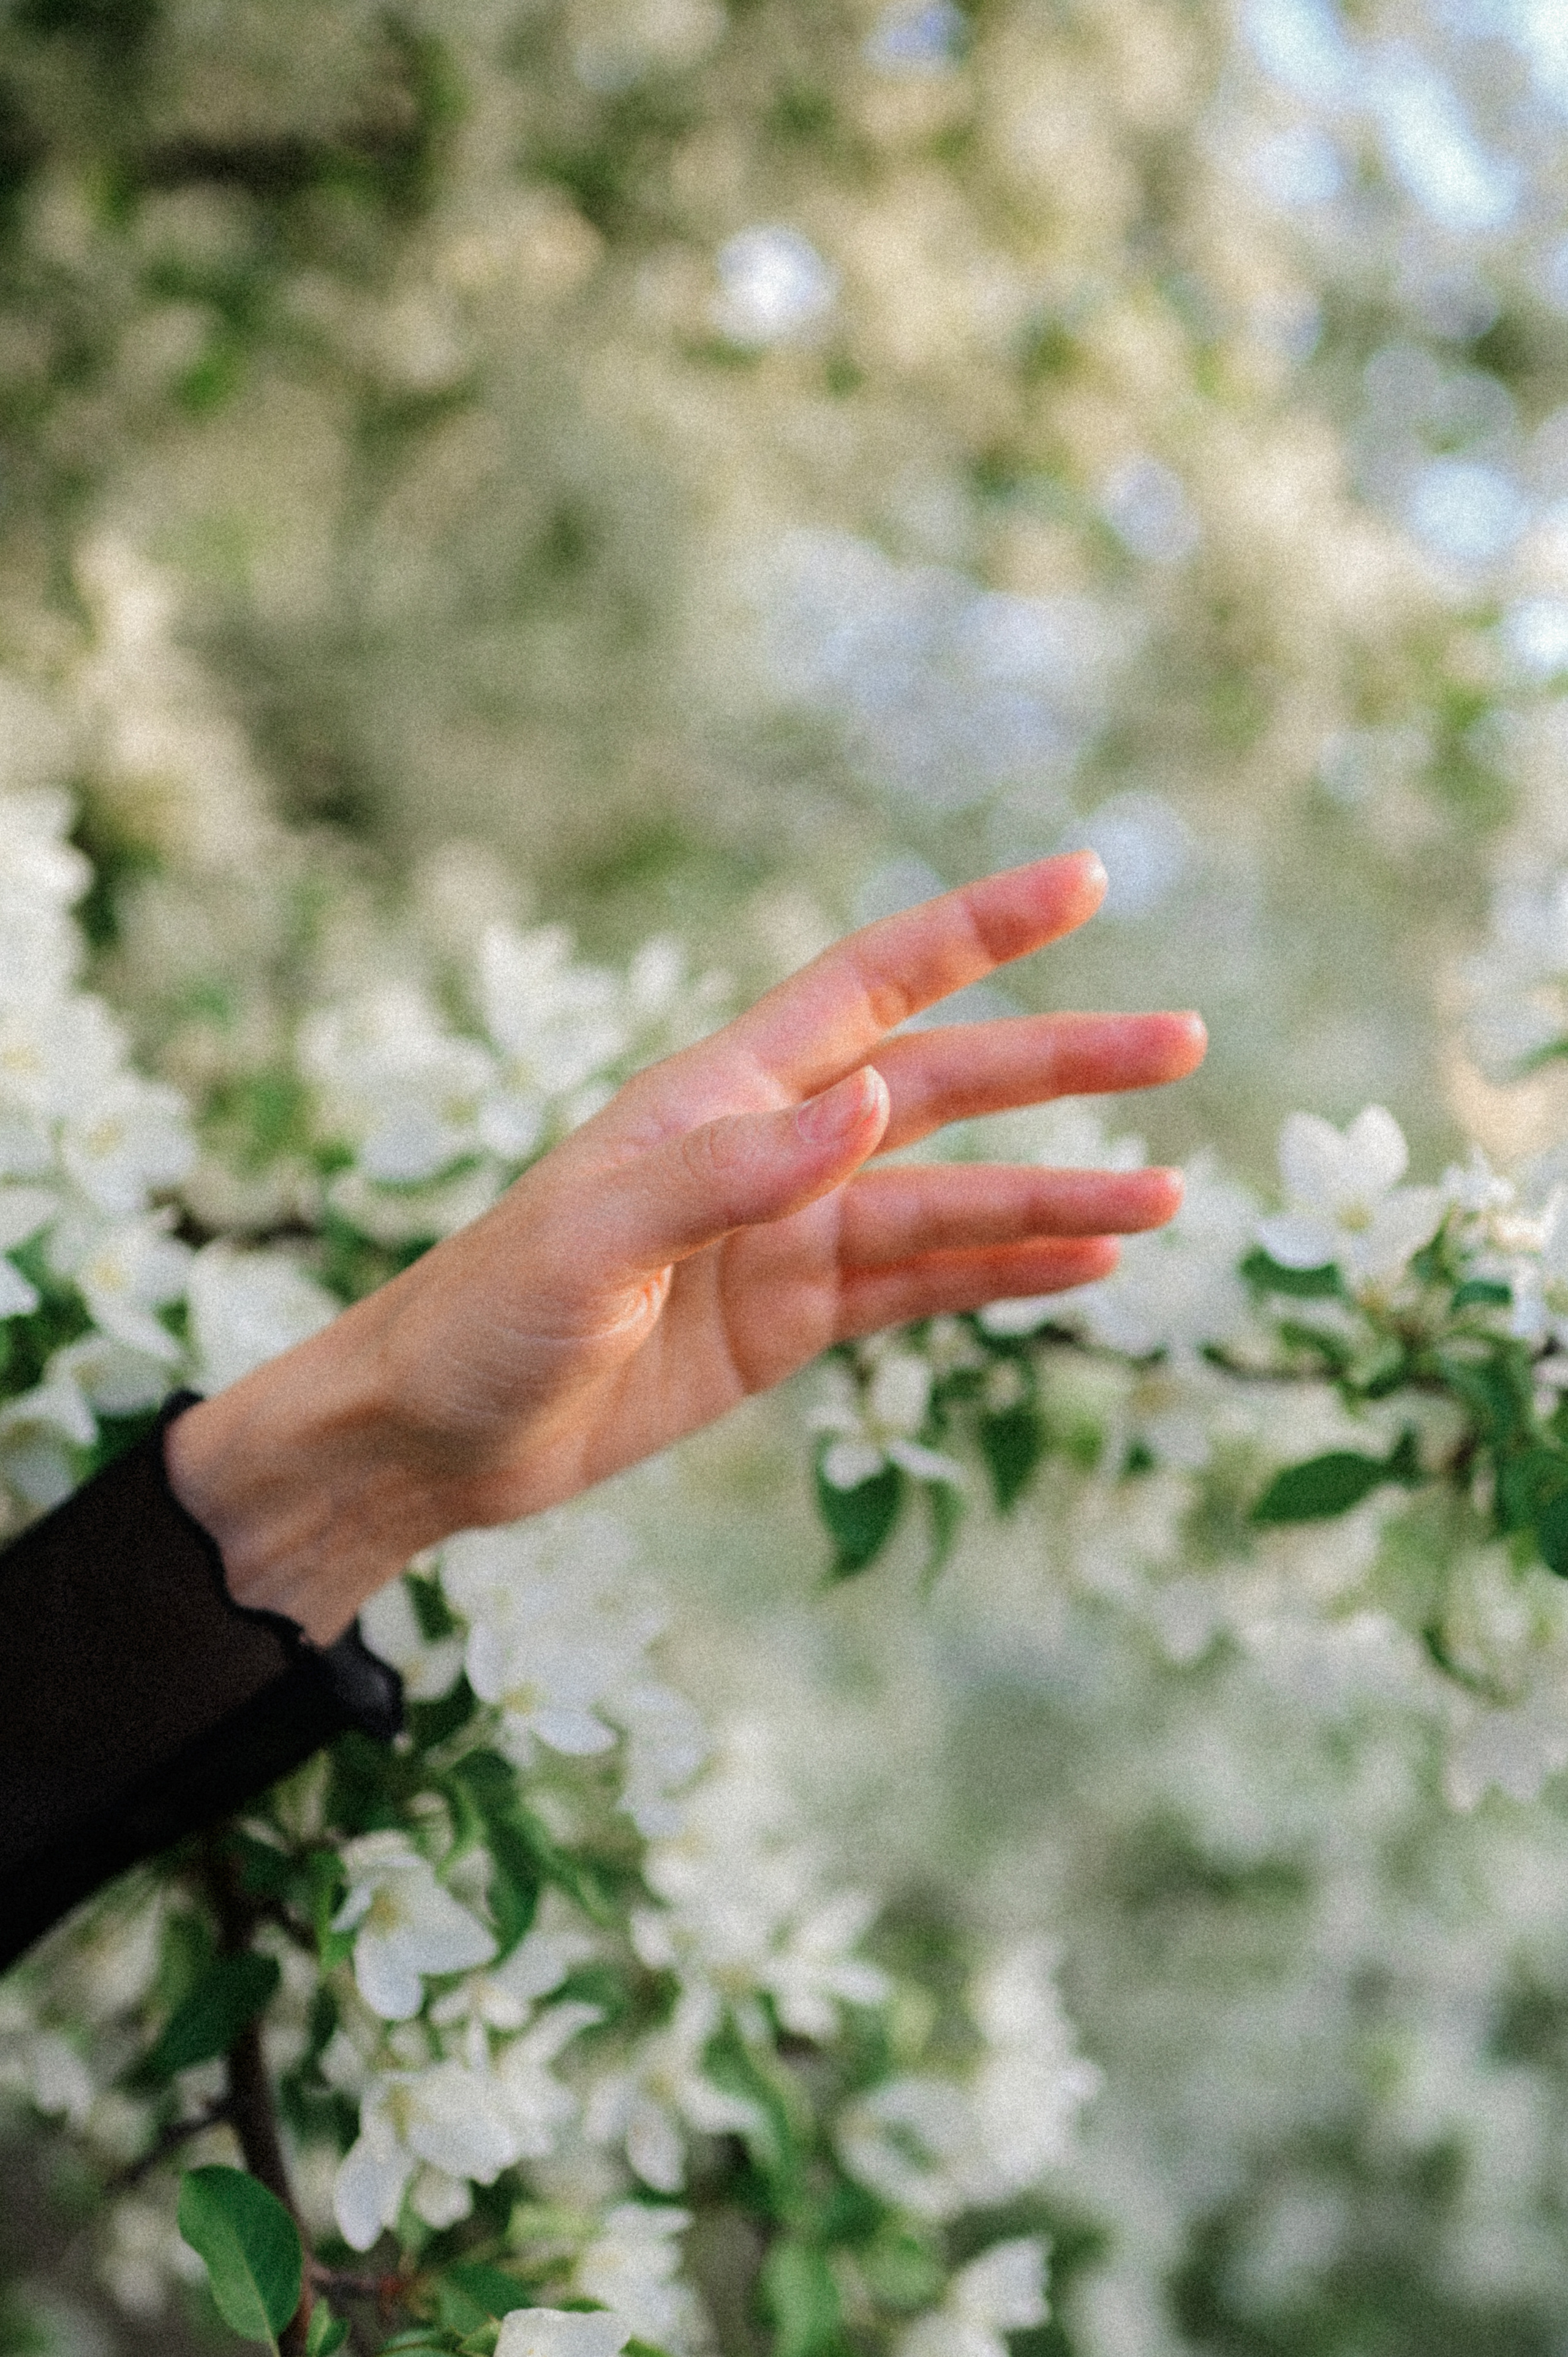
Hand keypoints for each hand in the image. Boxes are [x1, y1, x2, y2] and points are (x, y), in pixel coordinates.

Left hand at [167, 851, 1205, 1639]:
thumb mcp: (593, 1241)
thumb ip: (729, 1174)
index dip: (977, 928)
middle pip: (946, 1087)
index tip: (1082, 881)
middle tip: (1183, 1042)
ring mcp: (787, 1238)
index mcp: (721, 1095)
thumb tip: (877, 1104)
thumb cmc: (484, 1316)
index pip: (874, 984)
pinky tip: (1085, 1273)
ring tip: (1168, 1200)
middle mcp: (772, 1151)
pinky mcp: (788, 1323)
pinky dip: (1001, 1276)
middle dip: (1062, 1064)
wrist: (431, 1436)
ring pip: (951, 1203)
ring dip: (1056, 1197)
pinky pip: (920, 1290)